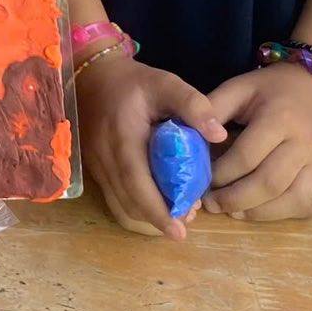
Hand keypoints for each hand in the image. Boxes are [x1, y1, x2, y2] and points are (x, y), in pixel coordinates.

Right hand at [75, 53, 227, 240]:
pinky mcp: (96, 170)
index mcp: (122, 136)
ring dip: (148, 217)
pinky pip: (114, 200)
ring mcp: (96, 166)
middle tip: (188, 219)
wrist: (92, 77)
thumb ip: (192, 104)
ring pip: (121, 206)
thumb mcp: (164, 83)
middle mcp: (104, 156)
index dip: (157, 210)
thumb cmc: (133, 82)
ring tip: (175, 214)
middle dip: (158, 219)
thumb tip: (219, 135)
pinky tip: (155, 204)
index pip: (136, 181)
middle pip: (129, 202)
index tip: (179, 232)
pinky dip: (136, 209)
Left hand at [202, 64, 311, 221]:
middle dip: (236, 199)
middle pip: (270, 183)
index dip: (221, 173)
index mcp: (280, 119)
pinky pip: (309, 204)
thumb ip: (214, 109)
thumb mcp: (239, 88)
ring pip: (293, 200)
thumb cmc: (270, 87)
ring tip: (233, 211)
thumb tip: (189, 137)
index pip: (247, 156)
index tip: (201, 179)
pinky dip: (284, 214)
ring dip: (260, 213)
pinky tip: (260, 210)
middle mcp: (304, 144)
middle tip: (211, 204)